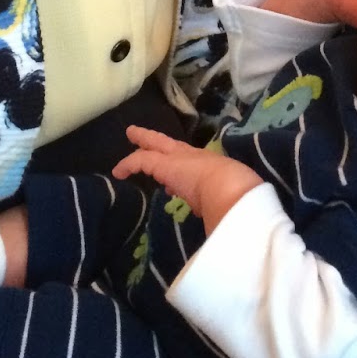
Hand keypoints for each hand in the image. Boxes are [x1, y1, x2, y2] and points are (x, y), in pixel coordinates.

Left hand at [114, 125, 262, 230]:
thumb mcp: (230, 202)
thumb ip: (220, 207)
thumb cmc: (238, 196)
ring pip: (156, 148)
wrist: (233, 189)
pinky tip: (118, 171)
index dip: (183, 167)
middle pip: (171, 145)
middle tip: (142, 137)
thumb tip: (216, 220)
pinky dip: (129, 164)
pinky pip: (142, 160)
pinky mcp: (164, 165)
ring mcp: (180, 159)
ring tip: (132, 140)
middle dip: (157, 142)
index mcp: (212, 167)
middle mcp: (196, 158)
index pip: (194, 163)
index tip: (171, 183)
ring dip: (144, 148)